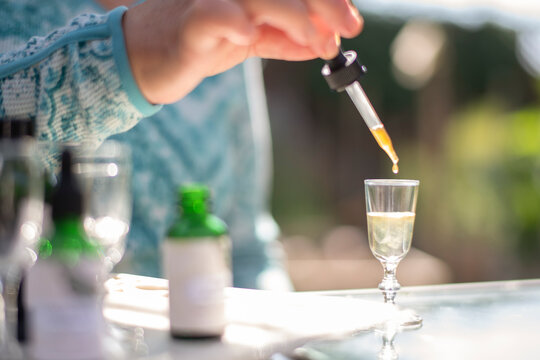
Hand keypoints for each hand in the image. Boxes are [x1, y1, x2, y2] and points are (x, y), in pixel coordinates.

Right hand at [123, 0, 362, 103]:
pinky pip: (212, 17)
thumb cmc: (198, 42)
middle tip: (349, 27)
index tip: (351, 20)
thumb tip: (325, 43)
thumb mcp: (249, 39)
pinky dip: (234, 23)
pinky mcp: (188, 24)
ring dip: (293, 16)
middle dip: (322, 2)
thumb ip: (283, 38)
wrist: (146, 59)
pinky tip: (250, 36)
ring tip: (319, 41)